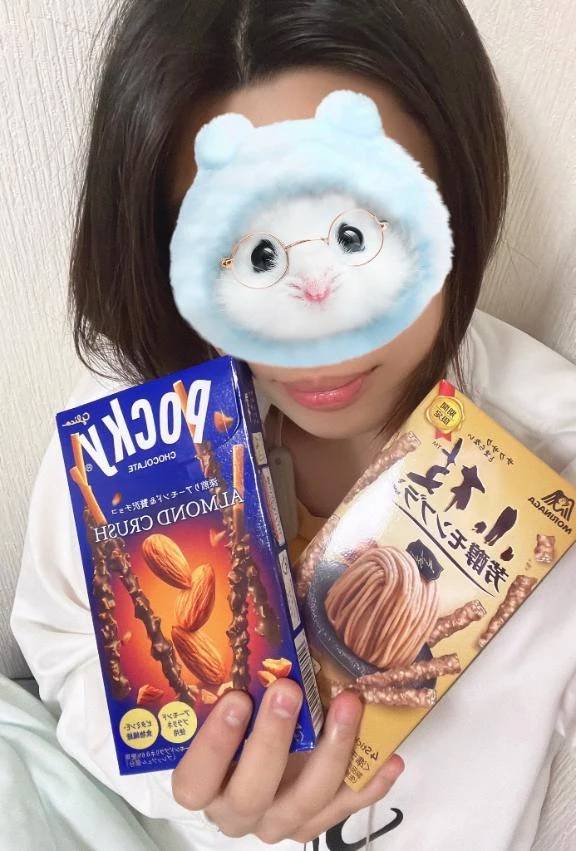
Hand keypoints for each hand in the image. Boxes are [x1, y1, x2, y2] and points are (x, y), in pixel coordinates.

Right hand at [172, 678, 403, 843]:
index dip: (213, 745)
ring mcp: (275, 822)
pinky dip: (367, 784)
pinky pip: (344, 809)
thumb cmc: (237, 722)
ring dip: (330, 752)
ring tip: (348, 704)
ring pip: (304, 802)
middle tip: (289, 689)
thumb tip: (258, 603)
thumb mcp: (227, 703)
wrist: (251, 768)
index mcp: (201, 783)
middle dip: (272, 740)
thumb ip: (234, 675)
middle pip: (250, 791)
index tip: (236, 698)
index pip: (194, 779)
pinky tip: (389, 757)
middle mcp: (235, 810)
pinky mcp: (312, 824)